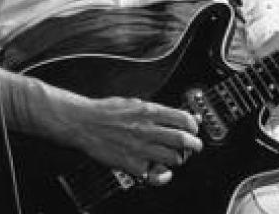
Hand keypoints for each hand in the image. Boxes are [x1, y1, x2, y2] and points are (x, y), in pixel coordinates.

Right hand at [60, 96, 201, 185]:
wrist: (83, 123)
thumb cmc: (105, 112)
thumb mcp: (133, 103)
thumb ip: (154, 110)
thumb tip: (174, 114)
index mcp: (148, 112)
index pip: (182, 118)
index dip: (193, 125)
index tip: (194, 128)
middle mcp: (146, 129)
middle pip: (182, 140)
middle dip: (194, 145)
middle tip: (196, 146)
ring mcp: (140, 148)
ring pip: (173, 158)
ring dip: (178, 159)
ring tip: (176, 157)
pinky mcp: (132, 164)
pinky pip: (155, 174)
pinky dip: (162, 175)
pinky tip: (161, 171)